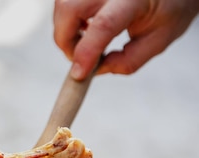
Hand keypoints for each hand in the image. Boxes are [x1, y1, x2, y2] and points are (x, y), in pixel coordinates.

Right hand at [53, 0, 198, 79]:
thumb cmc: (170, 9)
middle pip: (68, 9)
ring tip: (85, 40)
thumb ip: (128, 61)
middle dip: (65, 40)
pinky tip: (85, 26)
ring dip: (65, 29)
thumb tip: (96, 70)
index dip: (85, 53)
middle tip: (76, 56)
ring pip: (62, 5)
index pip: (103, 25)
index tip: (79, 74)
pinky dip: (68, 19)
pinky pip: (66, 2)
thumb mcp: (158, 40)